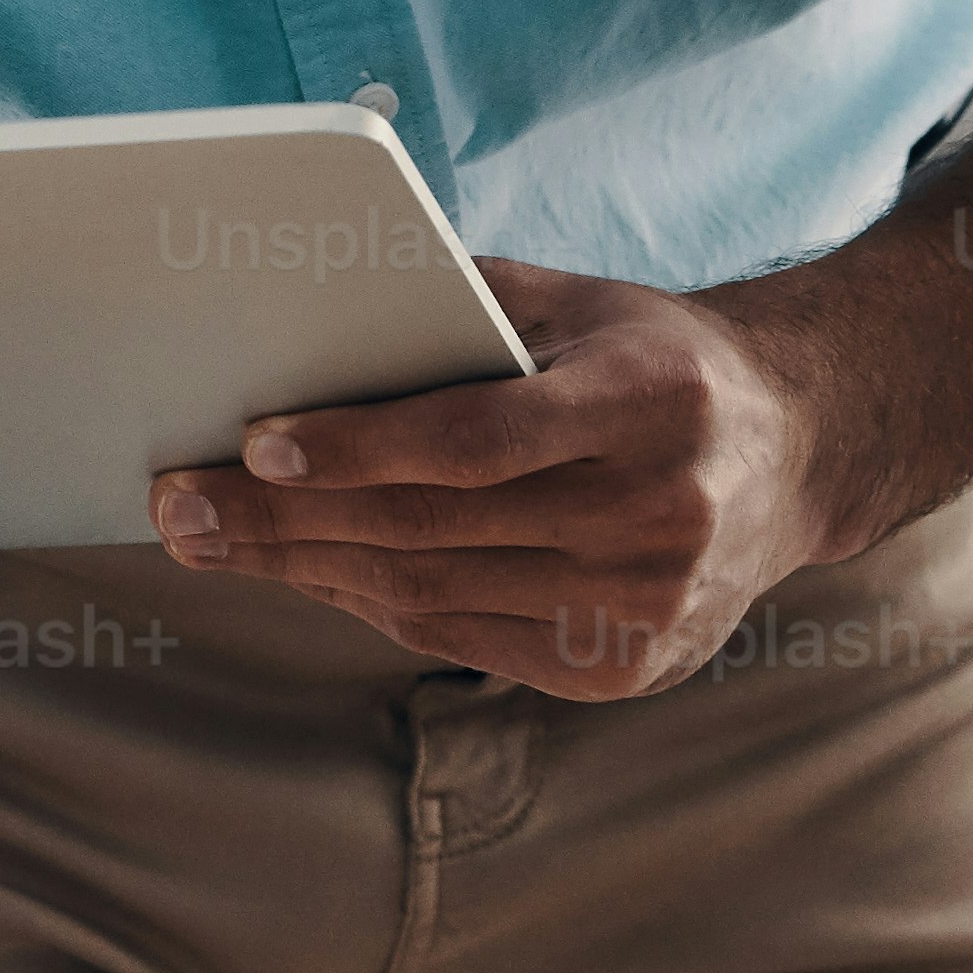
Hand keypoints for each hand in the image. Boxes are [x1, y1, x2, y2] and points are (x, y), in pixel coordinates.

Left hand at [150, 259, 881, 698]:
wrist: (793, 453)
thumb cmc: (651, 359)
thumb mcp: (577, 306)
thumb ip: (461, 306)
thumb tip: (302, 315)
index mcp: (652, 403)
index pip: (478, 438)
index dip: (361, 447)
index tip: (256, 440)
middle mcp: (660, 513)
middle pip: (432, 526)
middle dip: (286, 517)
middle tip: (179, 503)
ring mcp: (647, 606)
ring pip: (432, 593)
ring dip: (305, 567)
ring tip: (212, 536)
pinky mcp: (625, 666)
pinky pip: (463, 636)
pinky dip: (372, 603)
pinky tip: (305, 570)